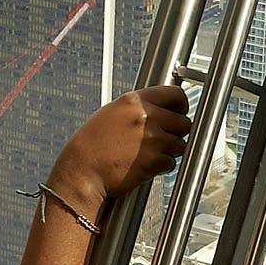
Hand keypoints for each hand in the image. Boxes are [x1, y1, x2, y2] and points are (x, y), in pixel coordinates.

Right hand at [48, 83, 195, 222]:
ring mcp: (152, 139)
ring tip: (150, 153)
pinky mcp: (154, 160)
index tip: (180, 112)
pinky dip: (162, 166)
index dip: (181, 105)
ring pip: (180, 144)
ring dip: (170, 151)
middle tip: (164, 138)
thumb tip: (160, 108)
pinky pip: (171, 162)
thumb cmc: (91, 145)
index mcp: (134, 101)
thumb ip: (138, 108)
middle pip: (183, 122)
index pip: (175, 94)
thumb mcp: (112, 113)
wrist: (82, 170)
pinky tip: (145, 165)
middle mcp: (146, 117)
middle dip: (177, 132)